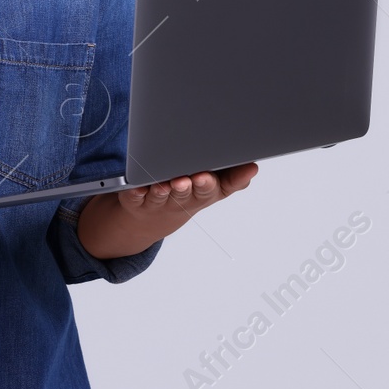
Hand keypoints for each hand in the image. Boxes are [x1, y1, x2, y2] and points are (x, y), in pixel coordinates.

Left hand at [78, 163, 257, 258]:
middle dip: (192, 187)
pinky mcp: (135, 199)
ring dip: (166, 190)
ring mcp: (158, 201)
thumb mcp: (213, 190)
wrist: (150, 220)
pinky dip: (136, 192)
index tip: (209, 176)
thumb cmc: (186, 196)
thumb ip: (233, 178)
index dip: (210, 184)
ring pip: (162, 195)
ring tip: (169, 183)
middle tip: (195, 178)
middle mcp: (180, 199)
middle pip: (188, 194)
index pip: (211, 190)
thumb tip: (252, 168)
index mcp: (201, 194)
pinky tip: (138, 187)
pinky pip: (135, 196)